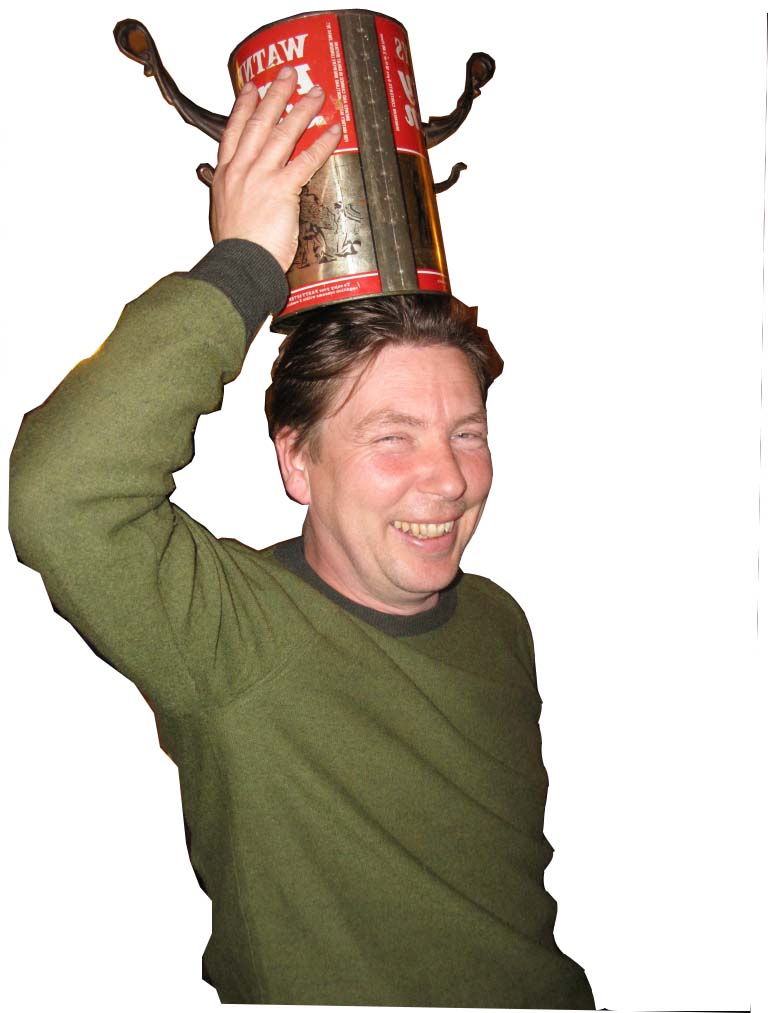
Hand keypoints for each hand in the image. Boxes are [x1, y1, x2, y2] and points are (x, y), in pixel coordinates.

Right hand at [210, 67, 341, 271]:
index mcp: (225, 176)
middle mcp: (241, 170)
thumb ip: (234, 199)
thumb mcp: (224, 216)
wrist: (239, 264)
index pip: (234, 131)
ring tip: (316, 94)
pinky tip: (333, 130)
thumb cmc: (235, 249)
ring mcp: (261, 177)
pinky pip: (306, 159)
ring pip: (283, 134)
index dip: (245, 106)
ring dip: (302, 110)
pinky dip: (322, 143)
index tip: (253, 89)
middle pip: (259, 122)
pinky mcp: (281, 189)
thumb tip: (241, 198)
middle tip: (289, 76)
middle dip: (276, 94)